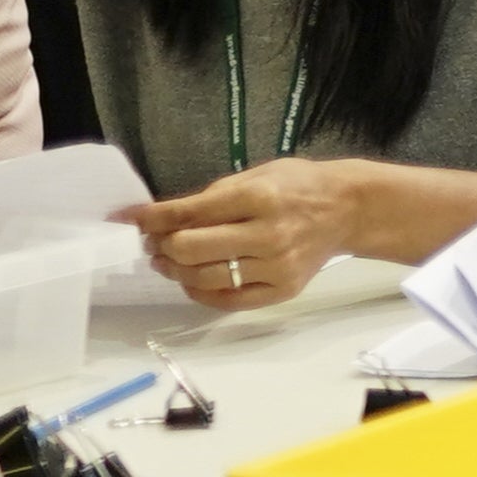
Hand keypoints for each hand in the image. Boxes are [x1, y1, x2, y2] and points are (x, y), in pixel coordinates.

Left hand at [126, 158, 378, 311]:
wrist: (348, 209)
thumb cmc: (298, 186)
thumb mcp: (255, 176)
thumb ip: (210, 198)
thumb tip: (161, 218)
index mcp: (260, 197)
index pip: (188, 213)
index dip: (150, 218)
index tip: (127, 219)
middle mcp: (268, 235)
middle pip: (190, 249)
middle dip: (161, 246)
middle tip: (152, 242)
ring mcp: (277, 267)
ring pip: (204, 278)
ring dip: (175, 270)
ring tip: (168, 260)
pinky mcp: (282, 291)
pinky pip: (227, 300)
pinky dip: (200, 292)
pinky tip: (192, 280)